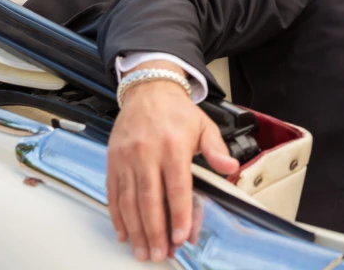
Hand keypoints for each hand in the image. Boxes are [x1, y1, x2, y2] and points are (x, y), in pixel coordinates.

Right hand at [107, 66, 238, 261]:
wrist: (149, 90)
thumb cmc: (178, 111)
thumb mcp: (204, 126)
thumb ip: (216, 149)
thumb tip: (230, 167)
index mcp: (173, 146)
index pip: (177, 187)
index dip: (179, 214)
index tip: (182, 236)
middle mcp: (147, 154)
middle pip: (150, 200)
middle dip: (155, 231)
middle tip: (159, 254)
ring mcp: (126, 159)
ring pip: (129, 201)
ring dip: (136, 230)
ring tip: (143, 251)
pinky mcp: (113, 162)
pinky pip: (113, 194)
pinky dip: (117, 217)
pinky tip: (124, 233)